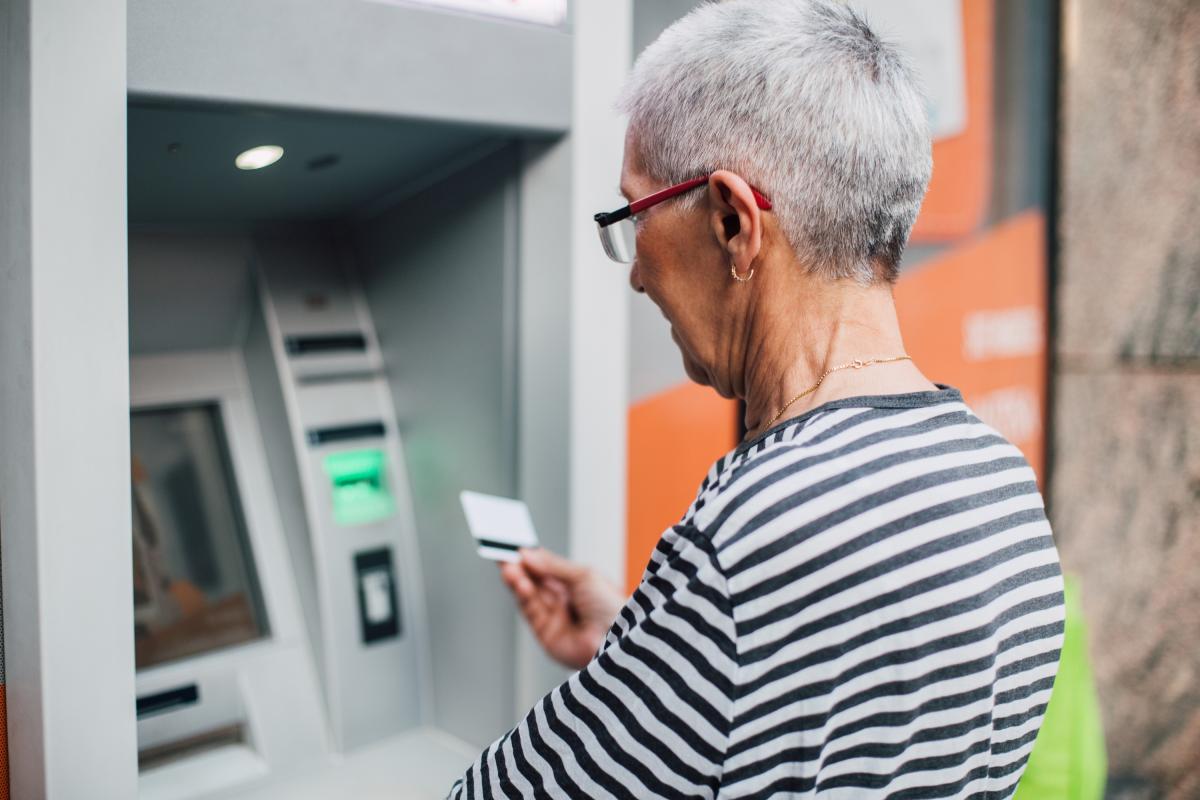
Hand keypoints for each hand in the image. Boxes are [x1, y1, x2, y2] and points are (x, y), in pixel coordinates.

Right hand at [499, 548, 624, 669]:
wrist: (619, 636)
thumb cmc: (611, 606)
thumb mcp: (583, 575)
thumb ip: (553, 566)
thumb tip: (528, 554)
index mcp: (574, 585)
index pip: (546, 569)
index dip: (530, 559)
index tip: (514, 547)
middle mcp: (563, 602)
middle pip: (534, 582)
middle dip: (519, 568)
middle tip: (504, 555)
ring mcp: (554, 618)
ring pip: (529, 596)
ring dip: (517, 580)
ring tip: (509, 567)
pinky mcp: (546, 635)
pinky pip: (530, 612)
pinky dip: (522, 596)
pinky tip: (519, 582)